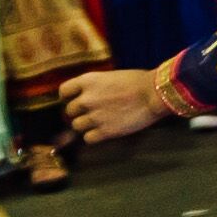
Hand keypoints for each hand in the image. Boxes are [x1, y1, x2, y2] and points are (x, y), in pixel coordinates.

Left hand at [64, 62, 179, 144]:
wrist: (153, 95)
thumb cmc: (137, 82)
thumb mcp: (110, 77)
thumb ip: (95, 87)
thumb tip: (86, 96)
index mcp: (87, 81)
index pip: (63, 91)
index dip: (68, 97)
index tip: (75, 100)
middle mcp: (86, 99)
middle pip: (69, 111)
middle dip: (78, 113)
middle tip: (91, 113)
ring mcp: (94, 116)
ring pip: (77, 126)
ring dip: (85, 126)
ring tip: (99, 123)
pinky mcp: (104, 131)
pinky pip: (88, 138)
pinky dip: (93, 137)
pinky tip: (104, 131)